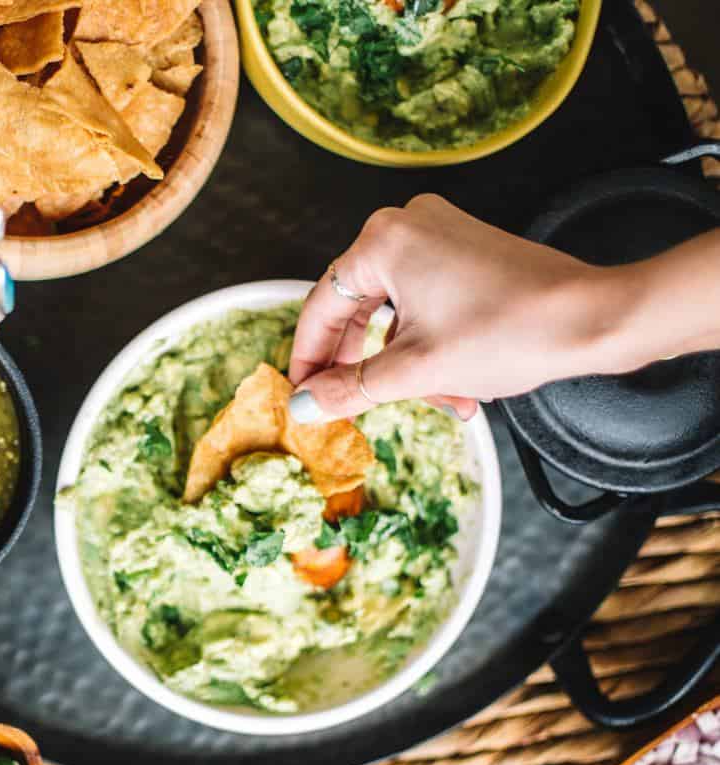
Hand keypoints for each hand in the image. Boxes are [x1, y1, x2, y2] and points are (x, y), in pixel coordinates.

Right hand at [287, 194, 633, 422]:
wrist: (594, 319)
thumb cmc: (511, 332)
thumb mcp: (415, 371)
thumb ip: (349, 387)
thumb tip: (305, 404)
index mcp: (382, 242)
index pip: (322, 308)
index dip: (310, 360)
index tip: (304, 397)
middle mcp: (406, 224)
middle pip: (356, 308)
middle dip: (364, 366)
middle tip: (354, 407)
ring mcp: (438, 232)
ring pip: (393, 310)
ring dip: (404, 362)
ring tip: (436, 401)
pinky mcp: (464, 248)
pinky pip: (423, 299)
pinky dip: (428, 341)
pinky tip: (453, 382)